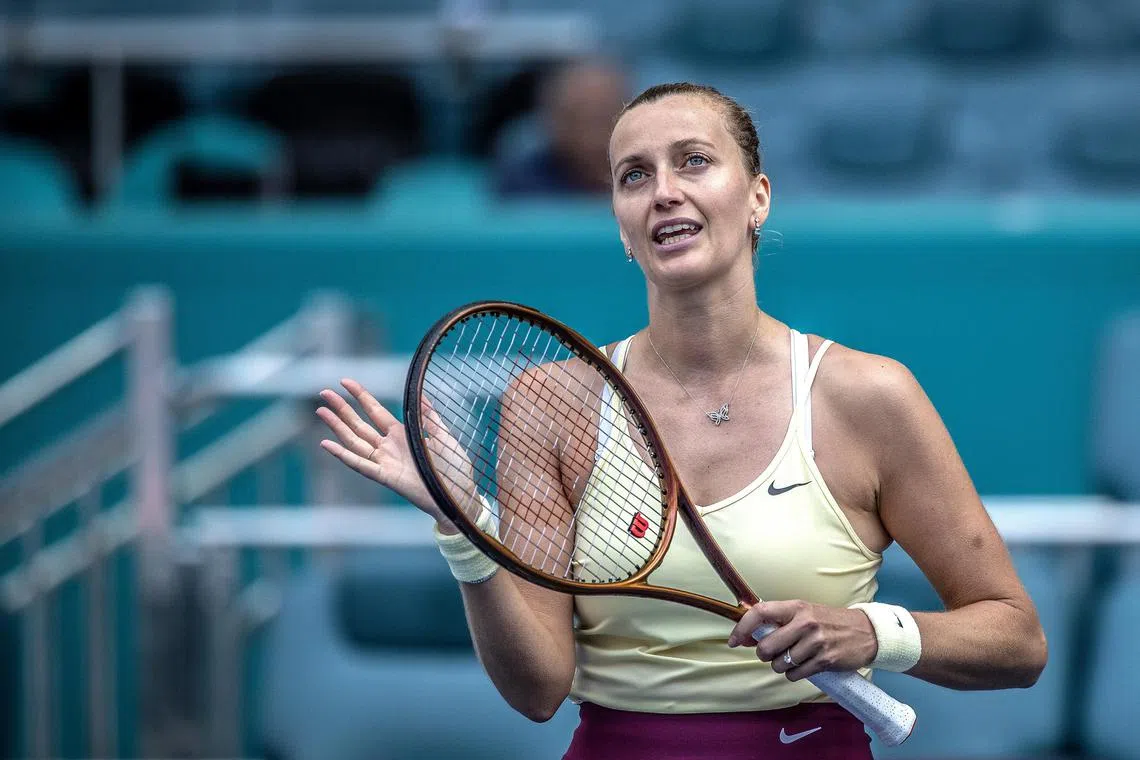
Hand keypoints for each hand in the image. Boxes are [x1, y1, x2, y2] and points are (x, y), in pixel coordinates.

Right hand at [316, 378, 476, 528]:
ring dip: (337, 427)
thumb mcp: (443, 436)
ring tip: (321, 411)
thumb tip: (421, 394)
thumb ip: (429, 417)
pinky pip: (361, 465)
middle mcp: (389, 447)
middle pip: (359, 424)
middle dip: (341, 408)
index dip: (360, 396)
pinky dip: (343, 455)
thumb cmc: (453, 467)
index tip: (344, 382)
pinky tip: (327, 444)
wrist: (459, 494)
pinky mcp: (386, 477)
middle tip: (324, 393)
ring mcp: (385, 462)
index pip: (375, 411)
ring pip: (354, 441)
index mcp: (402, 434)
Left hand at [727, 600, 877, 681]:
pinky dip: (794, 674)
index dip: (741, 627)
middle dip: (764, 654)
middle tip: (773, 653)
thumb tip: (747, 632)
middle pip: (766, 647)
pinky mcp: (825, 660)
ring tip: (793, 658)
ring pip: (779, 664)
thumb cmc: (829, 621)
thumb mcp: (805, 612)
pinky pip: (795, 674)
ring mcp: (815, 642)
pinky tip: (803, 666)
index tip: (733, 641)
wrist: (866, 632)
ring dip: (780, 666)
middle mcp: (805, 623)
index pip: (760, 612)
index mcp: (796, 607)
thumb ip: (779, 620)